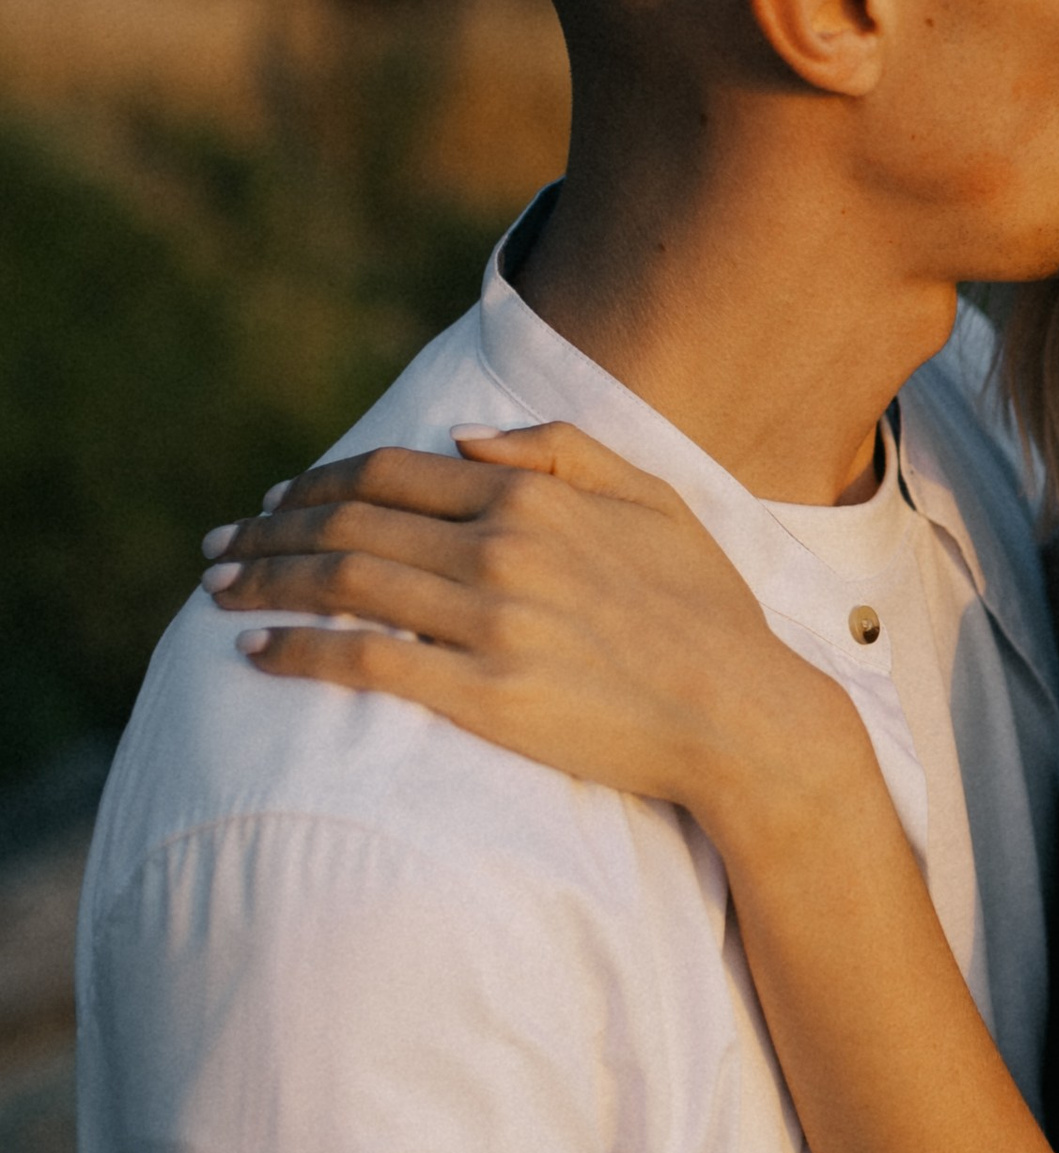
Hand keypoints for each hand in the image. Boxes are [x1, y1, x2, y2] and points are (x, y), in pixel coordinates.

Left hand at [201, 426, 835, 822]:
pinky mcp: (486, 696)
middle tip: (219, 549)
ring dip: (266, 583)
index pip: (390, 475)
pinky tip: (258, 650)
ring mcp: (492, 623)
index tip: (275, 505)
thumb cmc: (706, 609)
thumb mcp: (653, 498)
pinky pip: (366, 661)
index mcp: (534, 498)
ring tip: (219, 593)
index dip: (317, 486)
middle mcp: (503, 549)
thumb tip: (463, 439)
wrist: (746, 713)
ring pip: (344, 584)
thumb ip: (561, 451)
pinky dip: (300, 648)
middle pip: (349, 525)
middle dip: (269, 533)